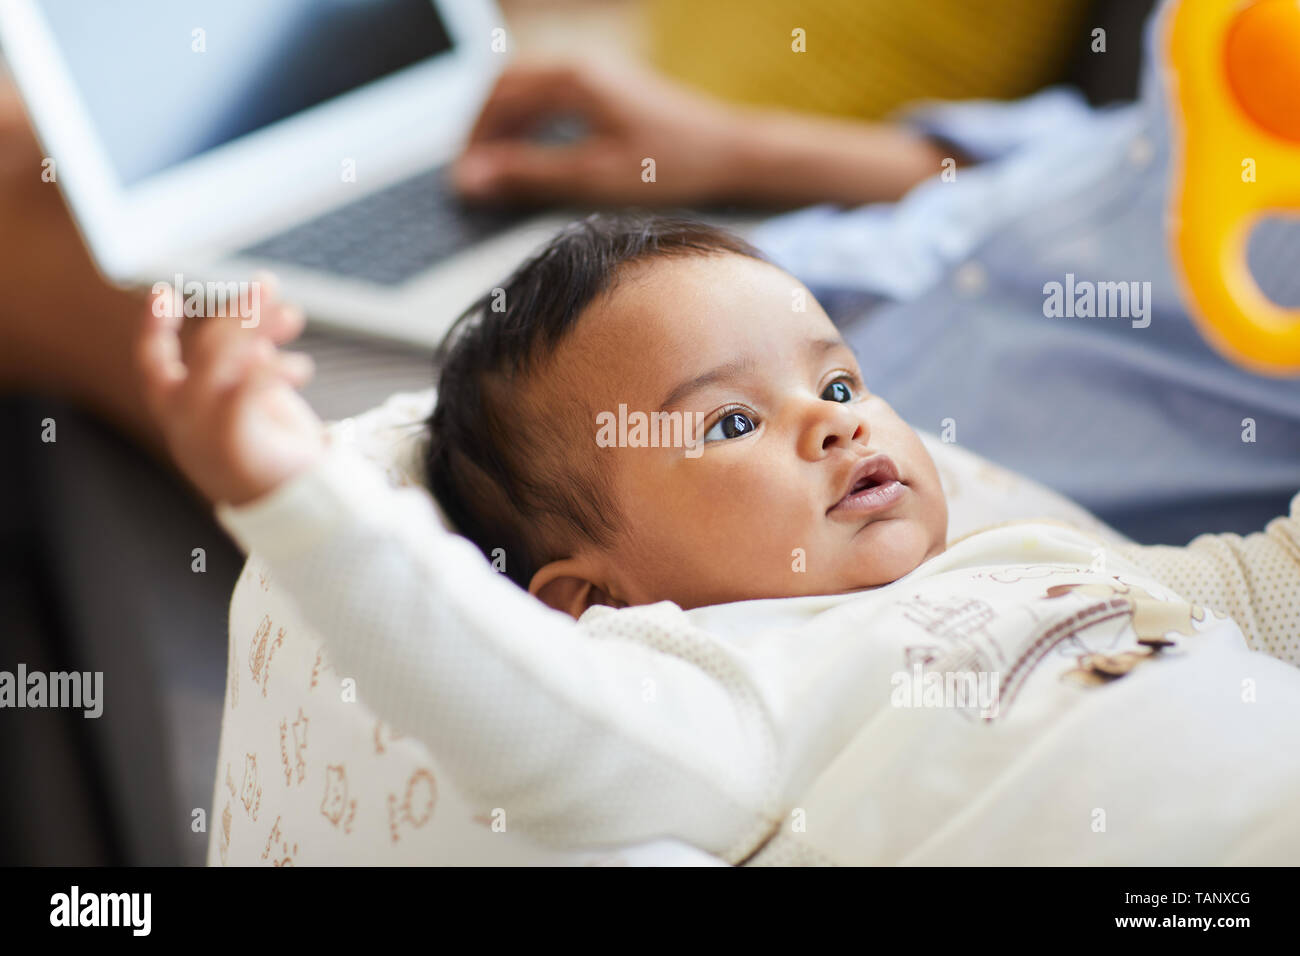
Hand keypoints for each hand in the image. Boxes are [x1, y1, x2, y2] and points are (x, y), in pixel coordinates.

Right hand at [136, 276, 325, 506]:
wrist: (297, 505)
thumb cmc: (273, 448)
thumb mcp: (254, 396)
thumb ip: (247, 359)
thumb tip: (257, 316)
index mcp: (179, 407)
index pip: (151, 361)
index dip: (153, 326)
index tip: (162, 293)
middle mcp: (183, 418)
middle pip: (205, 348)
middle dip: (240, 314)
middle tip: (273, 291)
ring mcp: (202, 432)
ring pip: (222, 361)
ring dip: (259, 329)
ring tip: (293, 317)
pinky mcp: (232, 443)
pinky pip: (245, 391)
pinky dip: (272, 370)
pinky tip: (301, 368)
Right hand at [450, 58, 745, 205]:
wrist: (729, 153)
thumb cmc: (670, 165)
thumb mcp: (591, 176)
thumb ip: (528, 175)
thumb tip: (471, 178)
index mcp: (571, 80)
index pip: (497, 99)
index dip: (473, 140)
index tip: (462, 176)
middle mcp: (580, 67)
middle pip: (506, 87)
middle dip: (482, 128)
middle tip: (470, 171)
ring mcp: (595, 74)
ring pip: (527, 89)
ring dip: (504, 123)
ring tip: (492, 164)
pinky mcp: (608, 89)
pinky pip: (550, 95)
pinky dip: (529, 120)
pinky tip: (530, 151)